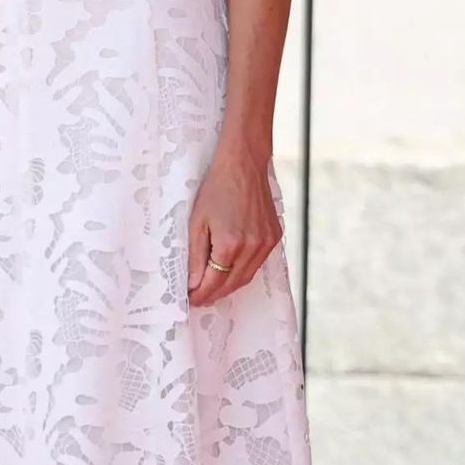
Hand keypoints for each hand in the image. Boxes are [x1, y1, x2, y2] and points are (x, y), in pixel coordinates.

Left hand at [187, 149, 279, 306]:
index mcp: (230, 244)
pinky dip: (243, 271)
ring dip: (229, 286)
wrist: (244, 165)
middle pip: (231, 285)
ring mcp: (266, 243)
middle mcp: (252, 248)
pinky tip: (231, 270)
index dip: (200, 294)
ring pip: (246, 277)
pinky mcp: (274, 237)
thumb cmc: (216, 189)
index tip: (190, 300)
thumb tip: (193, 283)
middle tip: (199, 298)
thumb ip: (195, 256)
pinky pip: (258, 264)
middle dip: (213, 294)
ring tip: (213, 288)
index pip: (214, 283)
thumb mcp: (197, 221)